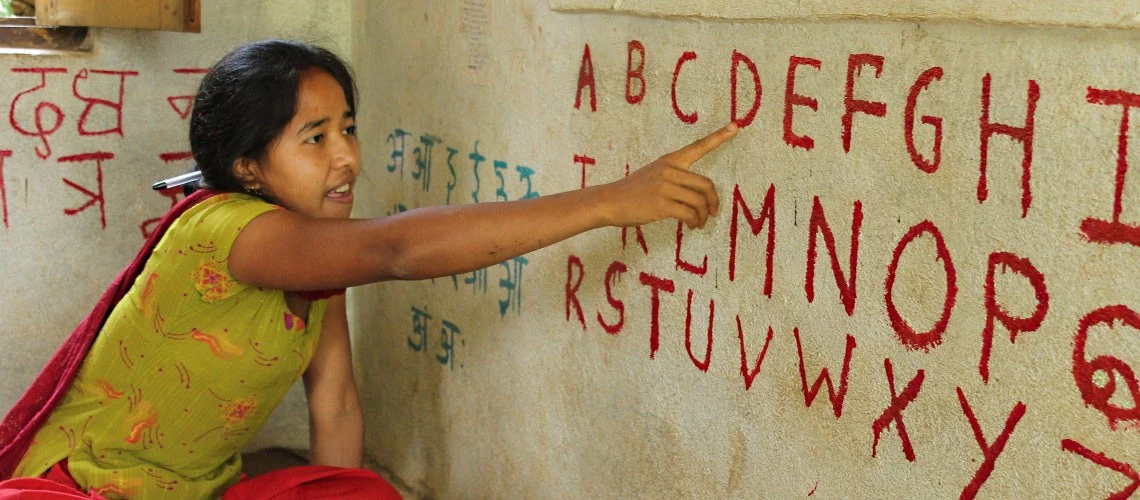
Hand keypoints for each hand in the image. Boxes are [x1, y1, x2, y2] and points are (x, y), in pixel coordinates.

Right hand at [599, 123, 738, 228]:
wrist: (609, 202)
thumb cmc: (632, 191)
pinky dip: (694, 222)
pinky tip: (691, 226)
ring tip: (698, 223)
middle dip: (713, 202)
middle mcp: (669, 170)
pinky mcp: (661, 204)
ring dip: (703, 216)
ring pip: (699, 202)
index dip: (719, 137)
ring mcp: (665, 187)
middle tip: (712, 213)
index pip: (698, 146)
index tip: (736, 126)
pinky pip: (689, 214)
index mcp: (669, 161)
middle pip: (706, 185)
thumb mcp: (652, 174)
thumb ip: (673, 177)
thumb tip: (695, 193)